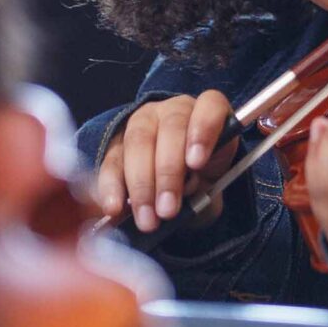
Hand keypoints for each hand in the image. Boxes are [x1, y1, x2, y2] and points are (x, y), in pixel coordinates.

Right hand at [97, 90, 238, 235]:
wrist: (183, 185)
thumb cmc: (204, 177)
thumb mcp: (216, 181)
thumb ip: (206, 183)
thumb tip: (185, 196)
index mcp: (207, 111)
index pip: (210, 107)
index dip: (203, 131)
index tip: (197, 163)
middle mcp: (174, 110)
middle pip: (170, 129)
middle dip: (167, 172)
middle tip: (168, 210)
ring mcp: (143, 121)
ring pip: (138, 142)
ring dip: (141, 185)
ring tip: (147, 219)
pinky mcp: (117, 142)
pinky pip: (111, 161)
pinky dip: (112, 187)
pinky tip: (114, 209)